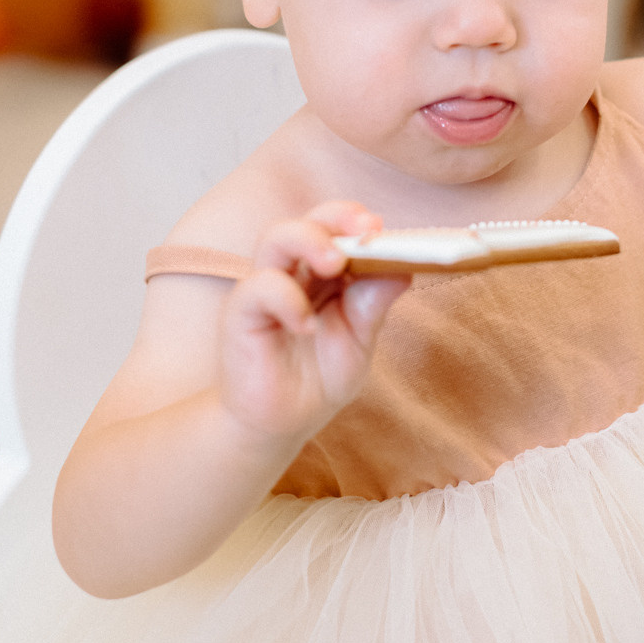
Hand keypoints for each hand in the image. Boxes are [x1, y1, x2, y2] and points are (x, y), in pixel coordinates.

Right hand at [217, 201, 409, 444]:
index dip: (357, 219)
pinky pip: (259, 288)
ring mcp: (265, 288)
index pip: (337, 226)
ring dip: (310, 241)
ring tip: (336, 264)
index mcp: (325, 272)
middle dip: (338, 218)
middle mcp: (293, 271)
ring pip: (276, 238)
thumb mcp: (358, 341)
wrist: (280, 424)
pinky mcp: (241, 312)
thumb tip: (403, 267)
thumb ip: (373, 304)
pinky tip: (307, 327)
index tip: (382, 228)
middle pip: (308, 221)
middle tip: (366, 232)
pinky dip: (288, 300)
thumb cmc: (318, 378)